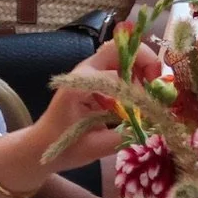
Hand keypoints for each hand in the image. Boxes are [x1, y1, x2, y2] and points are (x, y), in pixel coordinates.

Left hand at [10, 37, 160, 177]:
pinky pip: (121, 68)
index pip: (116, 77)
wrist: (40, 146)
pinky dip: (137, 76)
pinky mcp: (95, 79)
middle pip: (120, 49)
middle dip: (145, 61)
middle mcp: (85, 72)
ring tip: (151, 92)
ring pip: (123, 55)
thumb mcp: (94, 148)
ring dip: (142, 68)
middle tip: (158, 84)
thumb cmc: (62, 147)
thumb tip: (153, 126)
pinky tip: (141, 98)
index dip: (138, 91)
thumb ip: (123, 136)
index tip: (153, 107)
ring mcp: (90, 73)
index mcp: (79, 85)